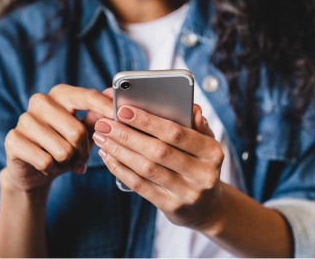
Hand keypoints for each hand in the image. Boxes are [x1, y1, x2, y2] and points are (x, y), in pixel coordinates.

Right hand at [2, 85, 112, 191]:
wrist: (33, 170)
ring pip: (62, 149)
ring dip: (67, 162)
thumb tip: (114, 97)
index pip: (87, 96)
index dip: (106, 108)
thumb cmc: (63, 145)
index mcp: (61, 94)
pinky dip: (51, 169)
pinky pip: (45, 161)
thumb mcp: (84, 130)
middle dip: (83, 152)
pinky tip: (47, 166)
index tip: (120, 116)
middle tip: (80, 159)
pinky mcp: (13, 139)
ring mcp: (24, 119)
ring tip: (62, 161)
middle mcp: (41, 101)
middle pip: (77, 131)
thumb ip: (98, 115)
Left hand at [92, 104, 223, 229]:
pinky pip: (140, 186)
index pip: (177, 133)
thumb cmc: (200, 165)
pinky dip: (120, 169)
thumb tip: (192, 108)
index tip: (123, 110)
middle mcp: (203, 174)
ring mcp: (187, 193)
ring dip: (119, 151)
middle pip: (158, 151)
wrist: (207, 207)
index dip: (148, 121)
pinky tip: (108, 156)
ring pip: (146, 169)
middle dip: (127, 135)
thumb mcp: (206, 144)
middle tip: (104, 124)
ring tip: (101, 137)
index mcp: (213, 152)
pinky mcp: (171, 207)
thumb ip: (197, 125)